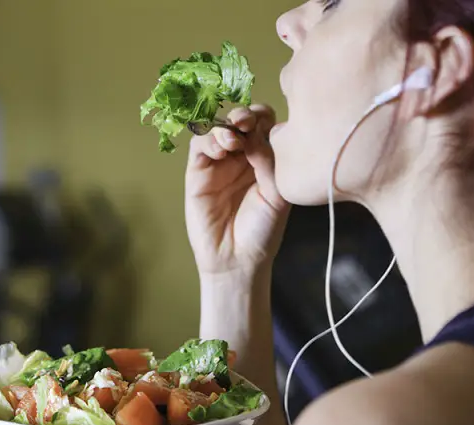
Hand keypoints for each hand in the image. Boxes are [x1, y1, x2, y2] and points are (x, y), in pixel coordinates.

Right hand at [185, 105, 289, 274]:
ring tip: (232, 141)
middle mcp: (242, 156)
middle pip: (240, 120)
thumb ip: (269, 162)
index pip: (265, 124)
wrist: (239, 259)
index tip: (265, 125)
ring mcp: (219, 163)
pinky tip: (219, 150)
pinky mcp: (197, 173)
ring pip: (217, 129)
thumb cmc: (263, 230)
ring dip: (225, 127)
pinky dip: (208, 141)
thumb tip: (255, 134)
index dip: (263, 117)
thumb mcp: (277, 194)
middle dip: (244, 115)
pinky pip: (199, 146)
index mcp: (266, 158)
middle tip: (246, 124)